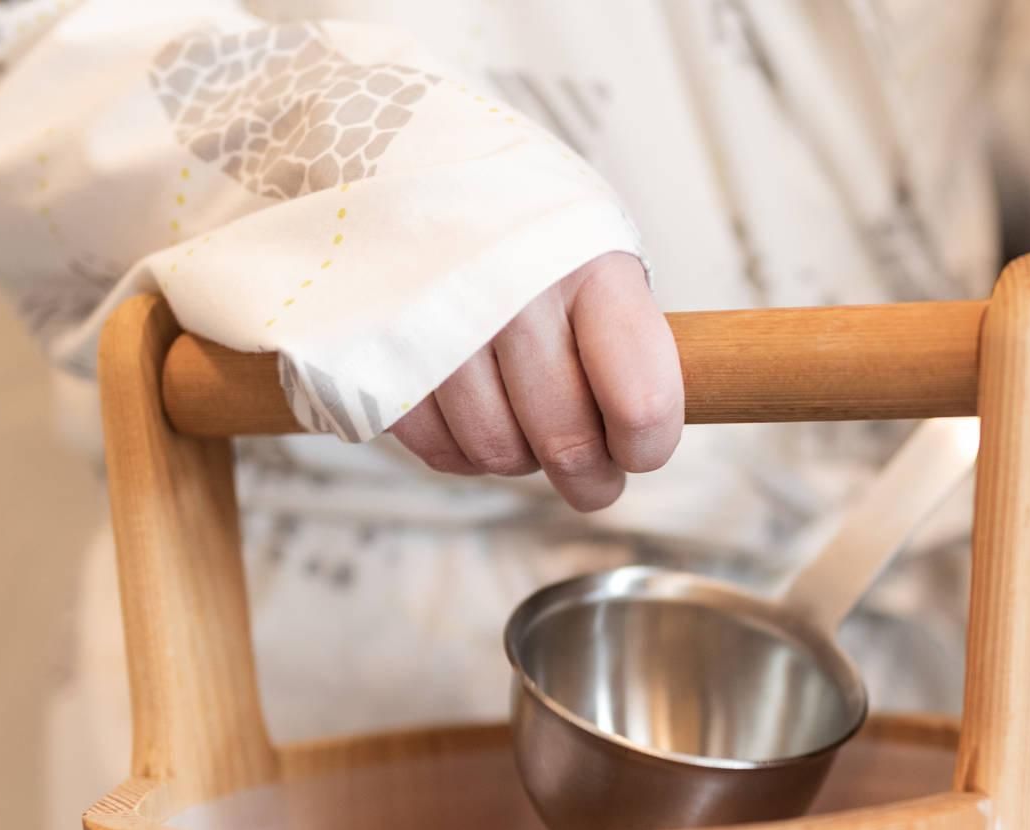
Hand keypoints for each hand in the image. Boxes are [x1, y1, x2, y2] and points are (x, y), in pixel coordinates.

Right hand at [387, 252, 682, 511]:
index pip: (640, 400)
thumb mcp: (597, 253)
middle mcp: (514, 293)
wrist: (415, 154)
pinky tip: (475, 412)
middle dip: (589, 476)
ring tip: (526, 419)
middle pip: (565, 443)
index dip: (646, 446)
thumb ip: (626, 342)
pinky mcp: (382, 351)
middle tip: (594, 474)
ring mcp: (441, 323)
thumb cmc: (529, 225)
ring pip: (497, 453)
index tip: (639, 448)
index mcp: (590, 266)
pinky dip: (461, 449)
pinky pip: (437, 448)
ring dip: (519, 457)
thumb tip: (643, 437)